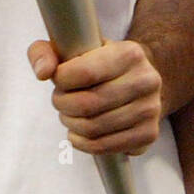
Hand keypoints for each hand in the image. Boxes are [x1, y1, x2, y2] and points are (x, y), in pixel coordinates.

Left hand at [27, 38, 161, 156]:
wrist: (139, 77)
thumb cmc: (100, 61)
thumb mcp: (74, 46)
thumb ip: (46, 52)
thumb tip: (43, 72)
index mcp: (129, 53)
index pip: (84, 73)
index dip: (61, 80)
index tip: (58, 79)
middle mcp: (146, 81)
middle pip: (87, 105)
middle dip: (63, 105)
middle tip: (60, 100)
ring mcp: (150, 109)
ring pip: (93, 128)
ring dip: (71, 124)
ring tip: (70, 115)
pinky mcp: (148, 134)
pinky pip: (104, 146)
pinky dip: (82, 143)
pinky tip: (79, 133)